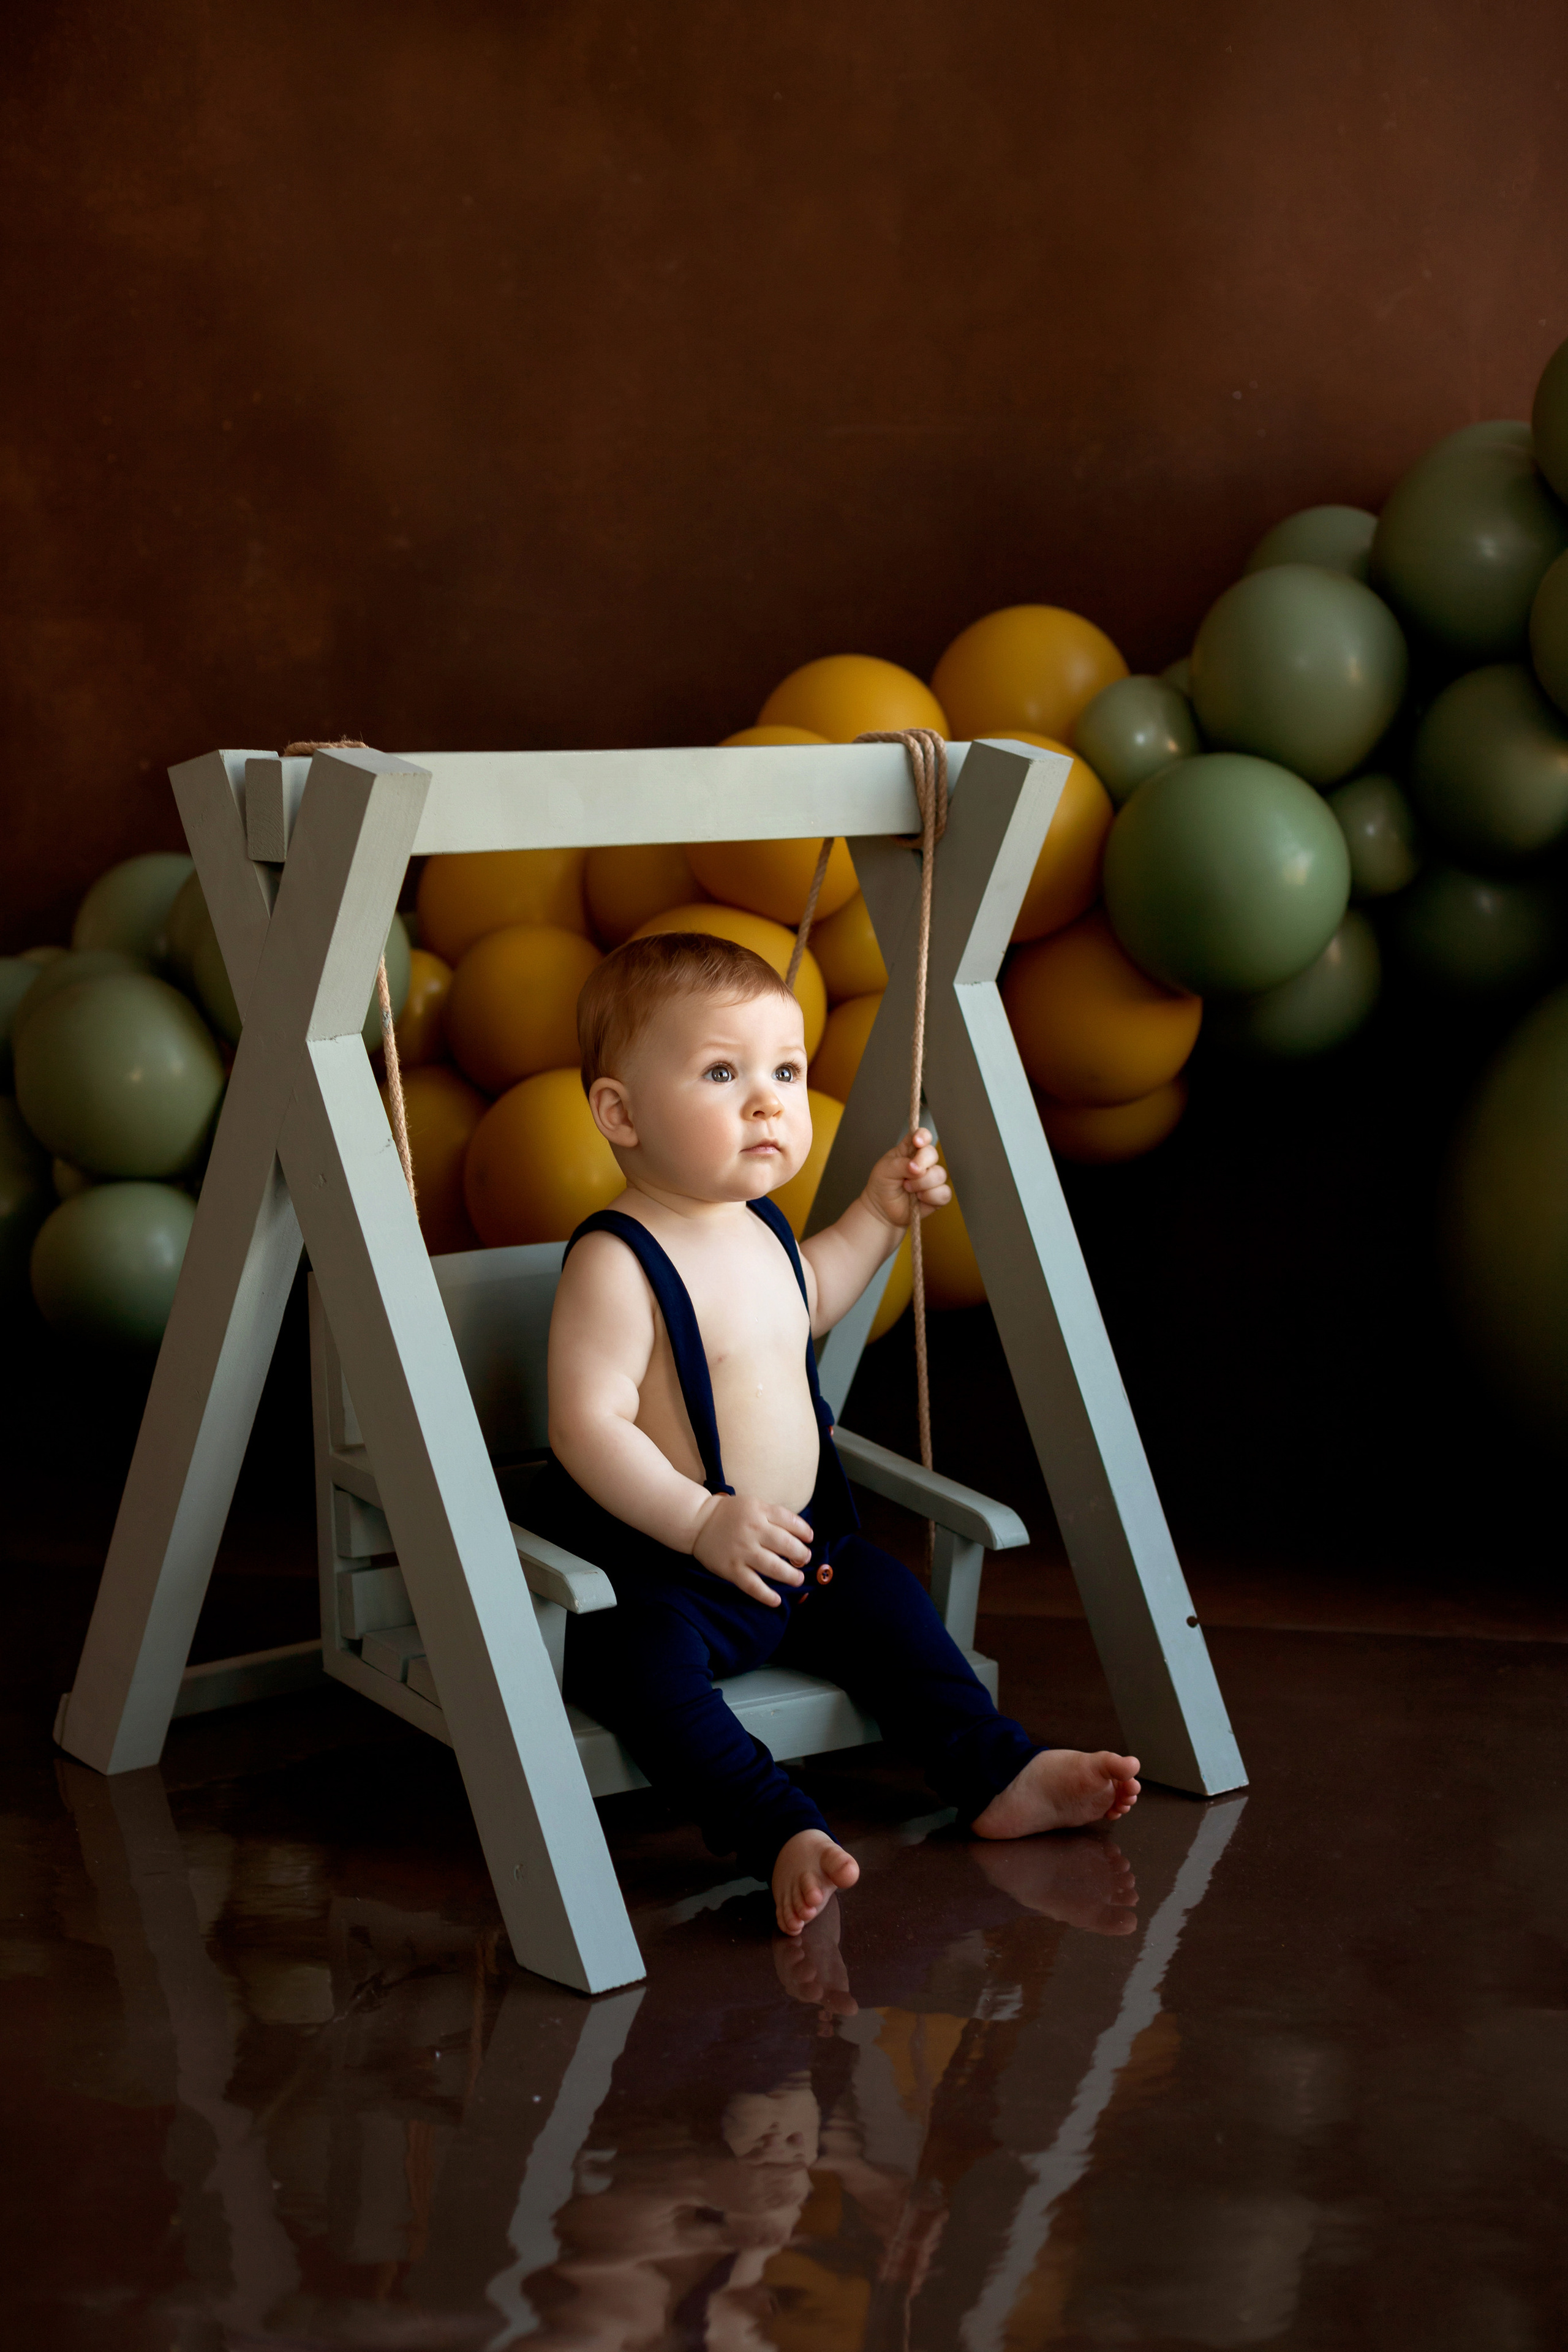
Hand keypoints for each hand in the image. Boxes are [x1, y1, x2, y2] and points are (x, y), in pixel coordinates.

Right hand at [692, 1493, 812, 1605]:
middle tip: (804, 1560)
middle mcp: (753, 1531)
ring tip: (798, 1579)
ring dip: (790, 1575)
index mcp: (759, 1511)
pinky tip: (776, 1600)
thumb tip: (799, 1533)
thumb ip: (773, 1516)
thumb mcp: (753, 1504)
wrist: (697, 1521)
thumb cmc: (730, 1513)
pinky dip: (766, 1595)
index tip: (809, 1539)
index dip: (804, 1531)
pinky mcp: (731, 1569)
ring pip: (773, 1567)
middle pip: (786, 1545)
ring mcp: (742, 1551)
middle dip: (801, 1555)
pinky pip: (752, 1585)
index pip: (790, 1521)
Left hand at [862, 1127, 950, 1231]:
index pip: (922, 1136)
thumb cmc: (882, 1185)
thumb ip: (901, 1164)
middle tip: (910, 1171)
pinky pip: (944, 1193)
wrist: (882, 1209)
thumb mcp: (885, 1169)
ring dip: (922, 1183)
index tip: (917, 1142)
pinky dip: (931, 1196)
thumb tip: (918, 1168)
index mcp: (910, 1150)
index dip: (923, 1136)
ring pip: (940, 1174)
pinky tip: (919, 1198)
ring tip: (907, 1188)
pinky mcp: (937, 1195)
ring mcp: (931, 1178)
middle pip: (933, 1154)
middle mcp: (923, 1162)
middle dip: (922, 1162)